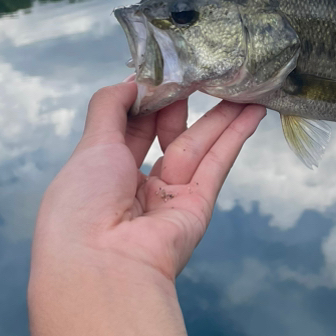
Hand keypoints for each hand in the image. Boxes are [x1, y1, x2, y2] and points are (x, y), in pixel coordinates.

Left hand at [31, 81, 265, 291]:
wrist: (103, 266)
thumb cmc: (82, 203)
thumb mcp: (90, 145)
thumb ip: (109, 108)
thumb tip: (131, 81)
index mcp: (102, 174)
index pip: (131, 128)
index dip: (148, 100)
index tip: (166, 71)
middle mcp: (136, 187)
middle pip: (168, 135)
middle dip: (185, 103)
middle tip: (204, 70)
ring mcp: (170, 198)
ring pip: (199, 146)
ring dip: (221, 115)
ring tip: (243, 82)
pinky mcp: (198, 207)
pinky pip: (218, 165)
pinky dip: (235, 137)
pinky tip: (253, 111)